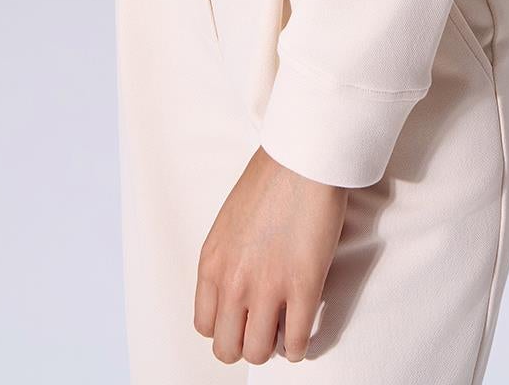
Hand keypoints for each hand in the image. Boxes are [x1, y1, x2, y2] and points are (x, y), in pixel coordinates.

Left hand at [194, 145, 347, 363]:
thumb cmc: (270, 179)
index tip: (243, 319)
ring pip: (259, 353)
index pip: (204, 326)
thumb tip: (238, 290)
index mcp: (211, 263)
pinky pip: (296, 341)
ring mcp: (267, 287)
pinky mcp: (303, 285)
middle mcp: (232, 282)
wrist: (302, 156)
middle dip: (246, 343)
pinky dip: (300, 347)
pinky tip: (303, 337)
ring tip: (284, 331)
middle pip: (227, 348)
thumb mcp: (229, 222)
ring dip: (273, 347)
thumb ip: (227, 259)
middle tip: (263, 329)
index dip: (227, 327)